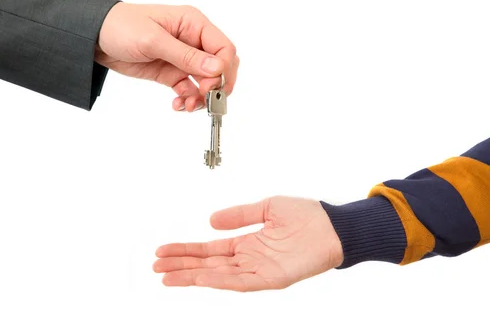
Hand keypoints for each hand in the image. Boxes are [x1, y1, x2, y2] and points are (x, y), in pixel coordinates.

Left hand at [96, 3, 238, 111]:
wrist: (94, 37)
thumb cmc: (121, 27)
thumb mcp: (153, 40)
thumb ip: (186, 55)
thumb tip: (216, 68)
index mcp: (193, 24)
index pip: (224, 47)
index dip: (223, 68)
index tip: (211, 84)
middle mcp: (193, 40)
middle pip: (220, 66)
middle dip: (216, 85)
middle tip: (204, 97)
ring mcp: (183, 58)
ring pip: (206, 81)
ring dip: (202, 96)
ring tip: (189, 106)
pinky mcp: (171, 72)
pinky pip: (189, 89)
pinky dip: (188, 99)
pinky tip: (178, 104)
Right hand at [153, 196, 343, 291]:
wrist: (333, 227)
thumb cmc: (307, 216)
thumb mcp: (266, 207)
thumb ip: (239, 215)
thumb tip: (211, 220)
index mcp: (247, 243)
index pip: (209, 250)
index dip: (186, 250)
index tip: (163, 251)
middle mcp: (249, 259)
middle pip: (207, 265)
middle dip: (181, 266)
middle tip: (156, 267)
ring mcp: (258, 271)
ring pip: (218, 276)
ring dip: (192, 276)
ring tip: (167, 277)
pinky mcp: (270, 278)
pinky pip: (240, 282)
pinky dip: (218, 281)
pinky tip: (199, 278)